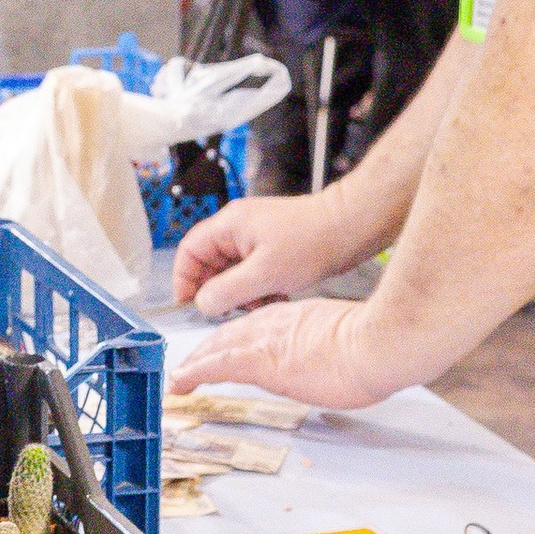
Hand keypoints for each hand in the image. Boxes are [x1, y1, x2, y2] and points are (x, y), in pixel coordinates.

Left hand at [165, 296, 406, 411]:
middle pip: (231, 334)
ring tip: (180, 377)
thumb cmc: (377, 344)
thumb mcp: (349, 338)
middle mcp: (274, 323)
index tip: (229, 348)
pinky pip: (215, 366)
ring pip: (218, 348)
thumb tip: (335, 359)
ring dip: (196, 363)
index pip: (257, 326)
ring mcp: (264, 341)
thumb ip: (332, 346)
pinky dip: (194, 373)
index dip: (238, 338)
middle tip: (193, 364)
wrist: (378, 342)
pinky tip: (180, 383)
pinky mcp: (258, 361)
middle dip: (209, 350)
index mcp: (296, 318)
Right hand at [171, 192, 354, 318]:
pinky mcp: (273, 248)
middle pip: (210, 264)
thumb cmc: (312, 240)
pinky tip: (276, 297)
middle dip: (219, 290)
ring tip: (261, 303)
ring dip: (242, 293)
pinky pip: (253, 273)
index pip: (189, 251)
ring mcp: (256, 238)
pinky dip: (259, 288)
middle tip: (232, 309)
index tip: (188, 303)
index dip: (184, 279)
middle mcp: (238, 228)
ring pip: (233, 272)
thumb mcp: (263, 273)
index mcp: (229, 225)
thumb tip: (202, 304)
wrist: (350, 227)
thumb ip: (226, 291)